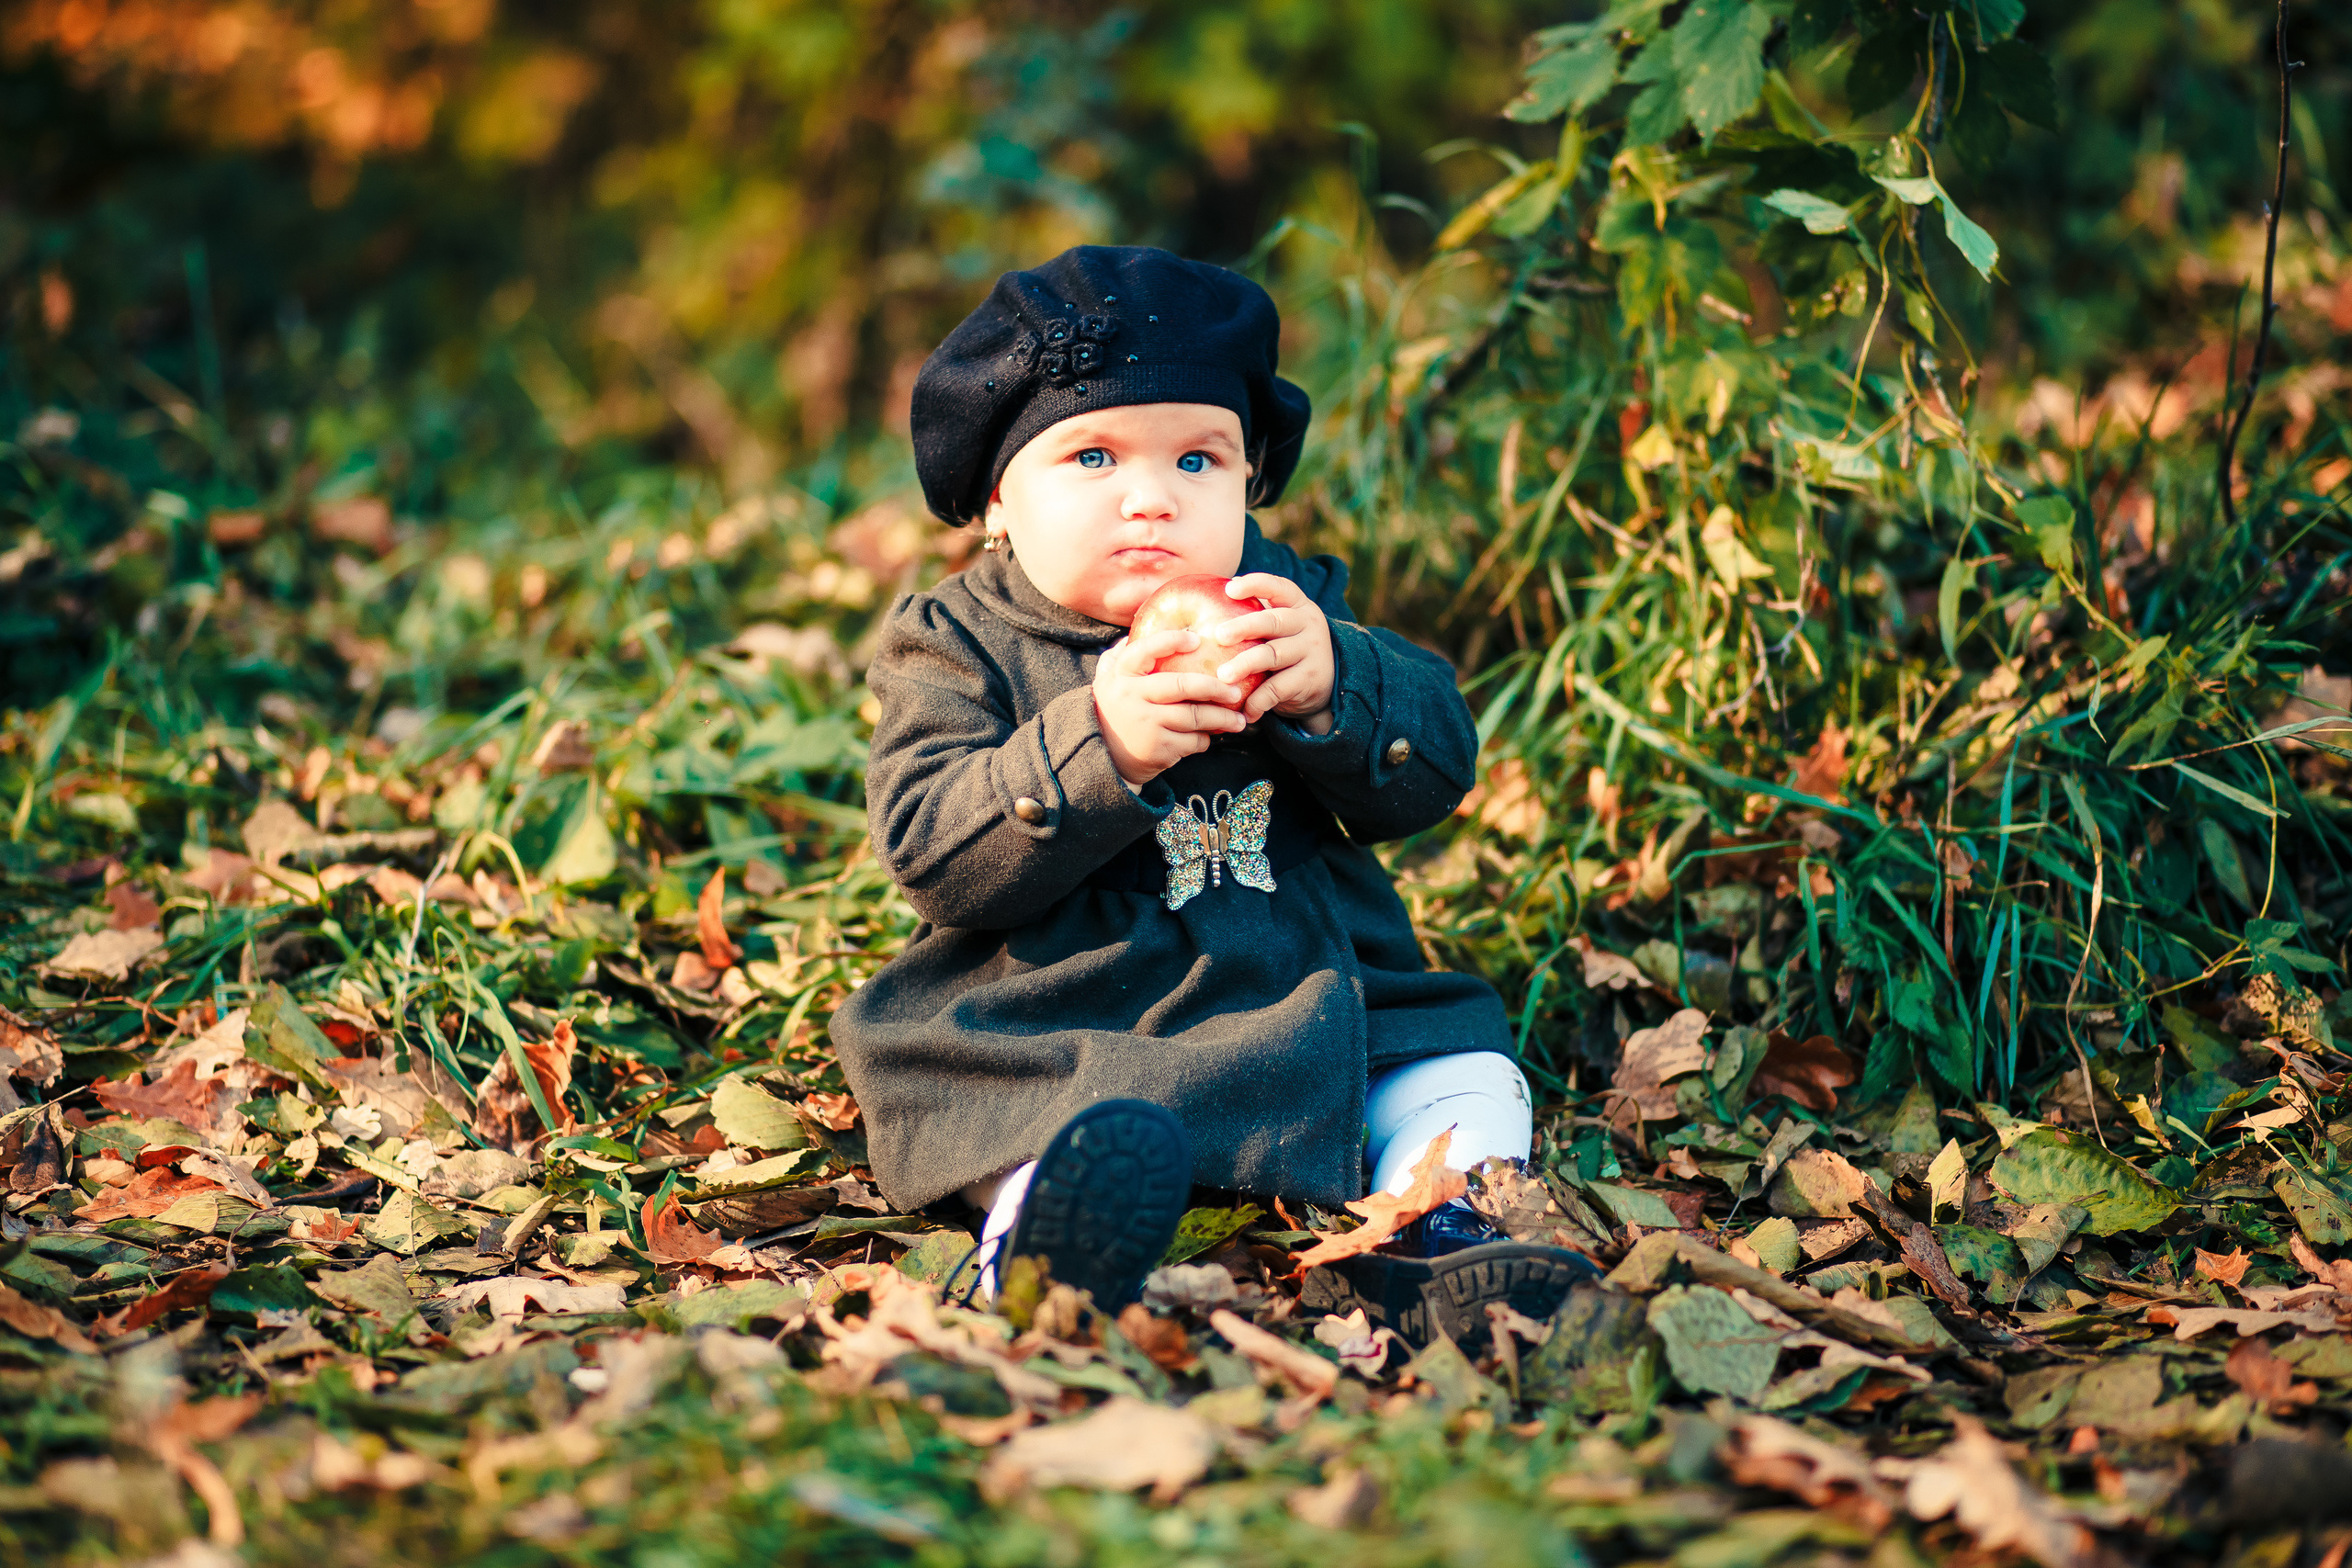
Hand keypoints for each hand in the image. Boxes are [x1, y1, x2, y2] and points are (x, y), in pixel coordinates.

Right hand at [1092, 629, 1248, 784]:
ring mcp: (1146, 724)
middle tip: (1235, 690)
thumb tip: (1144, 620)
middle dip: (1215, 687)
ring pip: (1194, 717)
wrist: (1103, 755)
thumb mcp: (1108, 679)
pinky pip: (1193, 741)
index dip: (1172, 642)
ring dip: (1222, 718)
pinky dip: (1206, 738)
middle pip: (1182, 686)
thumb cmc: (1116, 708)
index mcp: (1121, 674)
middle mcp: (1132, 697)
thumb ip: (1122, 653)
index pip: (1146, 650)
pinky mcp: (1158, 749)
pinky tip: (1211, 735)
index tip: (1197, 639)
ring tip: (1239, 719)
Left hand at [1212, 574, 1334, 731]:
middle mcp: (1308, 624)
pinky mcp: (1310, 679)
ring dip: (1244, 665)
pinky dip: (1257, 700)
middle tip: (1218, 635)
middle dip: (1243, 627)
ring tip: (1222, 677)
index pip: (1279, 587)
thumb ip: (1255, 613)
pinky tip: (1242, 709)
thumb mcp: (1278, 627)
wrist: (1325, 684)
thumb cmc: (1286, 646)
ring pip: (1273, 655)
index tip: (1229, 589)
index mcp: (1297, 605)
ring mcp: (1311, 651)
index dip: (1255, 584)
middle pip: (1273, 622)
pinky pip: (1278, 689)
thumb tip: (1212, 595)